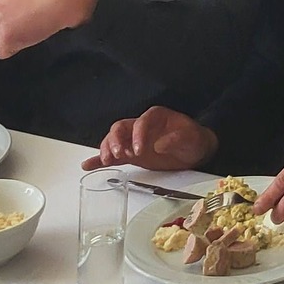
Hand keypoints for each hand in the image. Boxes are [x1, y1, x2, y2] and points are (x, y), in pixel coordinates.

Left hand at [0, 0, 98, 58]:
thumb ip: (10, 1)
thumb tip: (10, 13)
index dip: (6, 21)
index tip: (18, 21)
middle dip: (5, 31)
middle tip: (24, 28)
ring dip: (10, 41)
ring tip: (29, 32)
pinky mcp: (7, 39)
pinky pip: (2, 53)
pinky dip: (14, 50)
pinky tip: (27, 40)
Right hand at [85, 107, 217, 170]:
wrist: (195, 150)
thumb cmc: (193, 140)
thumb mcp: (191, 138)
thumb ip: (178, 139)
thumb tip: (161, 144)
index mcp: (156, 117)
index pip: (141, 122)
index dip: (138, 135)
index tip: (139, 150)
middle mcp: (141, 126)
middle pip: (121, 128)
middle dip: (116, 140)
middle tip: (118, 154)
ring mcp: (134, 140)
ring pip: (113, 139)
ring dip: (107, 149)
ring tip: (107, 161)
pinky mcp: (131, 154)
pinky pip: (113, 155)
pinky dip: (100, 159)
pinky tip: (88, 165)